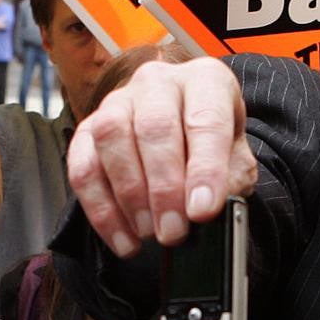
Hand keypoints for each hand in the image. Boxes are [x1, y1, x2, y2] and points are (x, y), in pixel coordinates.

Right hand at [66, 58, 257, 256]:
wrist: (184, 134)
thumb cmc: (211, 145)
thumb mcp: (236, 159)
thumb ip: (230, 181)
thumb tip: (210, 212)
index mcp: (205, 80)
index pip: (206, 120)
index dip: (205, 169)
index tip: (203, 211)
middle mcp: (158, 82)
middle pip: (154, 127)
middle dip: (164, 188)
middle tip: (173, 232)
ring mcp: (117, 101)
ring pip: (112, 138)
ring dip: (129, 195)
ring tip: (149, 233)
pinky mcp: (87, 128)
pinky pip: (83, 166)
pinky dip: (100, 209)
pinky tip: (123, 238)